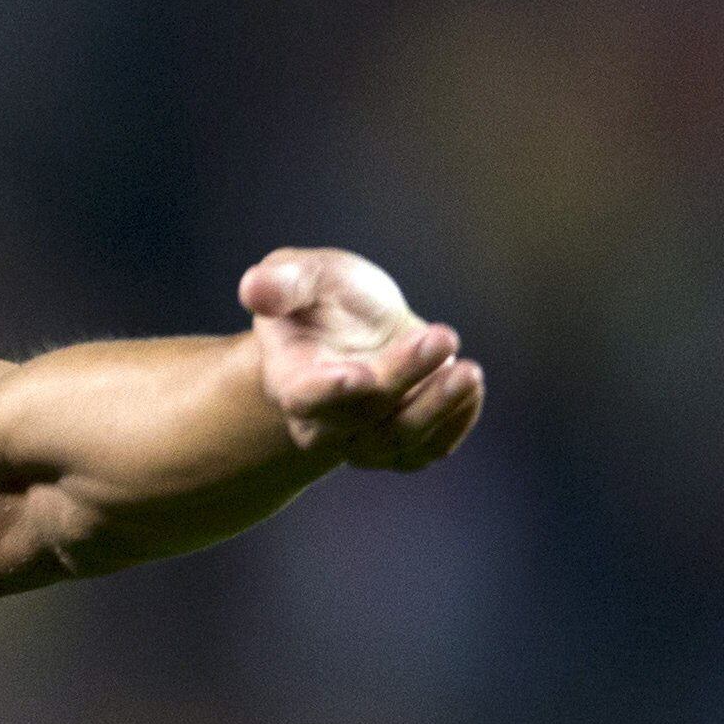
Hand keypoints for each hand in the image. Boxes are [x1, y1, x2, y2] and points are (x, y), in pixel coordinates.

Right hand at [240, 248, 484, 469]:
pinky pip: (429, 449)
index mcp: (290, 377)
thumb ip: (283, 281)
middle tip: (443, 336)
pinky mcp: (400, 449)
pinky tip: (469, 386)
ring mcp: (361, 441)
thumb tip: (254, 287)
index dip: (329, 391)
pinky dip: (455, 420)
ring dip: (438, 405)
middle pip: (363, 413)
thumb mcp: (304, 273)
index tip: (360, 376)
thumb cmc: (326, 299)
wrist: (356, 332)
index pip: (304, 395)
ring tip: (468, 370)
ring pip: (399, 438)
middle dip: (404, 376)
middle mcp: (321, 421)